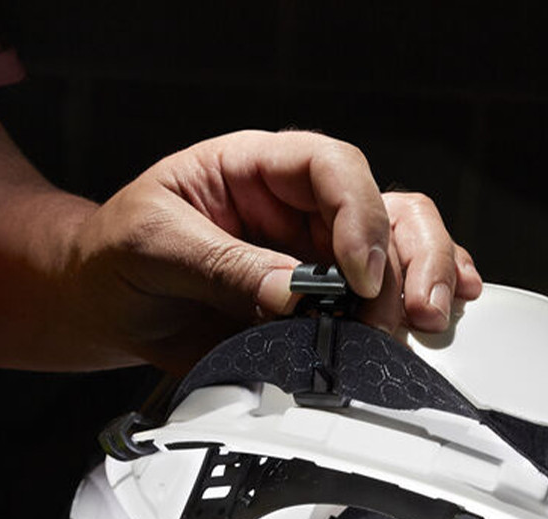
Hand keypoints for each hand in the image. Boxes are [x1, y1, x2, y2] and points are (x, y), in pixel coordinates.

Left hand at [67, 130, 481, 371]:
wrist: (108, 308)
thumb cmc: (118, 257)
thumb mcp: (152, 245)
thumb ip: (222, 265)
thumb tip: (293, 295)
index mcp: (259, 169)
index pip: (332, 167)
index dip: (358, 214)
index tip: (357, 275)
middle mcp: (301, 210)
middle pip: (386, 210)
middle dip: (409, 259)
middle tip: (407, 310)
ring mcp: (319, 258)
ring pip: (403, 252)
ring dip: (425, 285)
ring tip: (426, 322)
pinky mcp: (324, 308)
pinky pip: (388, 298)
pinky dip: (420, 305)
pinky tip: (439, 317)